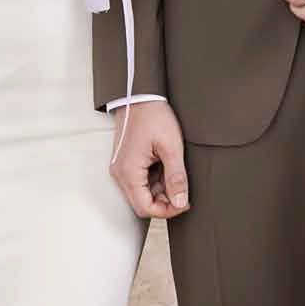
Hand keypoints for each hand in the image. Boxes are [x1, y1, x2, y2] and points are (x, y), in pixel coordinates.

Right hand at [110, 100, 189, 218]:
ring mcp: (120, 168)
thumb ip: (176, 178)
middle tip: (183, 188)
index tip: (185, 202)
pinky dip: (154, 179)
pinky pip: (139, 181)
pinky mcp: (125, 162)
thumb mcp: (171, 147)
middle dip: (164, 200)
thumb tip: (181, 203)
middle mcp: (119, 174)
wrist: (139, 94)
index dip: (167, 211)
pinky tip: (164, 164)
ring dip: (160, 189)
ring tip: (173, 169)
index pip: (145, 208)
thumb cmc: (154, 116)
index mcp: (128, 172)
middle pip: (142, 203)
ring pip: (142, 193)